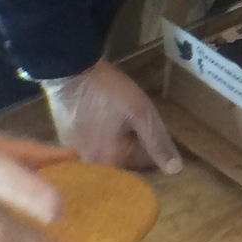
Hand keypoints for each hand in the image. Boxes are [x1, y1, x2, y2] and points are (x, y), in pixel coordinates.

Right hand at [42, 61, 182, 173]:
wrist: (68, 70)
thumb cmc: (108, 92)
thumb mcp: (141, 113)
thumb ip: (158, 142)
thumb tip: (175, 170)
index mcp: (112, 160)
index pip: (145, 161)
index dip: (154, 142)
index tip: (153, 124)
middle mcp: (92, 163)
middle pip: (126, 157)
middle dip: (135, 142)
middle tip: (135, 118)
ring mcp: (76, 151)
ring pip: (109, 149)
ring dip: (117, 137)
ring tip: (119, 117)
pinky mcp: (66, 137)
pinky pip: (92, 142)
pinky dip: (100, 133)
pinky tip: (101, 117)